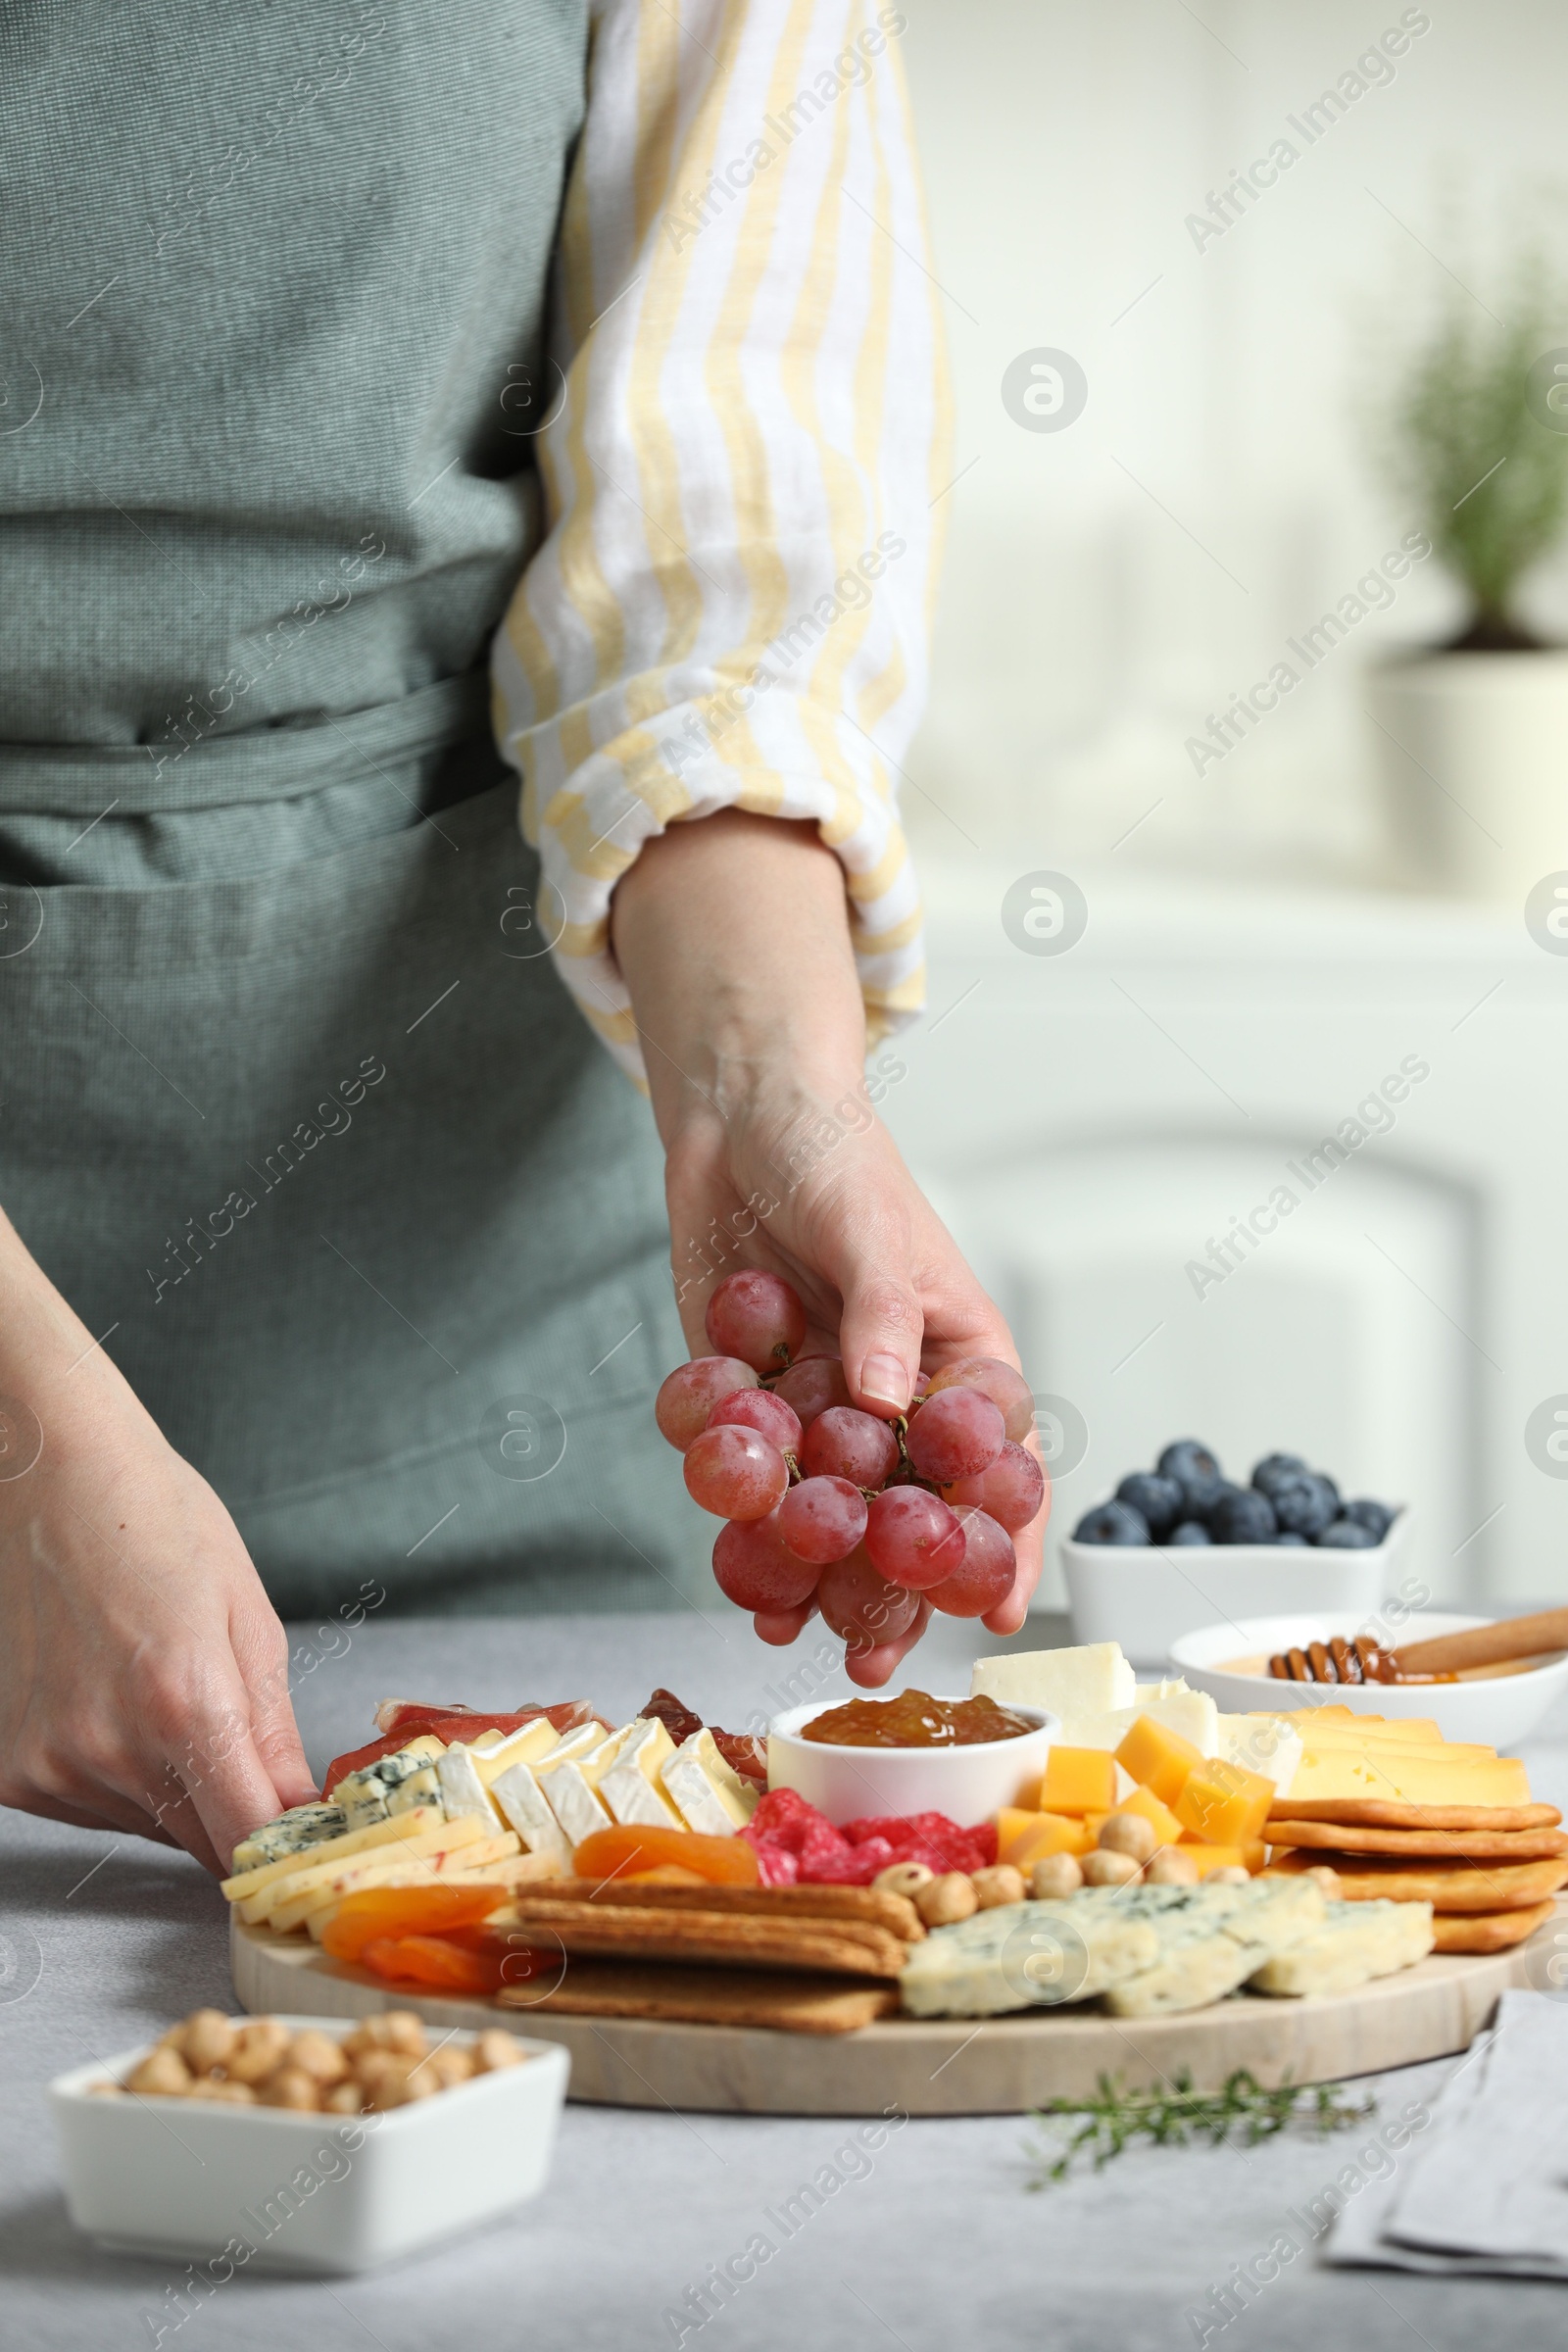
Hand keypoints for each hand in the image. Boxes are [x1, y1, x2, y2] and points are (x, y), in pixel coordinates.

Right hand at [0, 1215, 315, 1872]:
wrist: (46, 1470)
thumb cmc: (154, 1518)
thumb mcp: (246, 1617)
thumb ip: (273, 1734)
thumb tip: (303, 1814)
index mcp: (184, 1705)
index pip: (248, 1843)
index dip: (286, 1860)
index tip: (309, 1855)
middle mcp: (106, 1749)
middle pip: (197, 1841)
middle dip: (231, 1810)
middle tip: (235, 1742)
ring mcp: (46, 1764)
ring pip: (141, 1824)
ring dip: (167, 1787)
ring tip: (156, 1689)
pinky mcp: (6, 1769)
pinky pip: (84, 1803)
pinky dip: (110, 1774)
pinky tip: (108, 1699)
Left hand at [612, 813, 1047, 1685]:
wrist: (737, 1119)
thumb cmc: (837, 1157)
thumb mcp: (874, 1226)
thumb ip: (883, 1316)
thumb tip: (887, 1401)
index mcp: (959, 1363)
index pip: (995, 1464)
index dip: (999, 1539)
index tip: (993, 1608)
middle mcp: (895, 1400)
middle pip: (906, 1512)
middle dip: (890, 1586)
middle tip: (871, 1655)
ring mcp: (822, 1408)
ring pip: (825, 1510)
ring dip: (807, 1569)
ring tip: (788, 1627)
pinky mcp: (752, 1401)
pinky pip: (749, 1474)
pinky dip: (739, 1512)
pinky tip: (734, 1556)